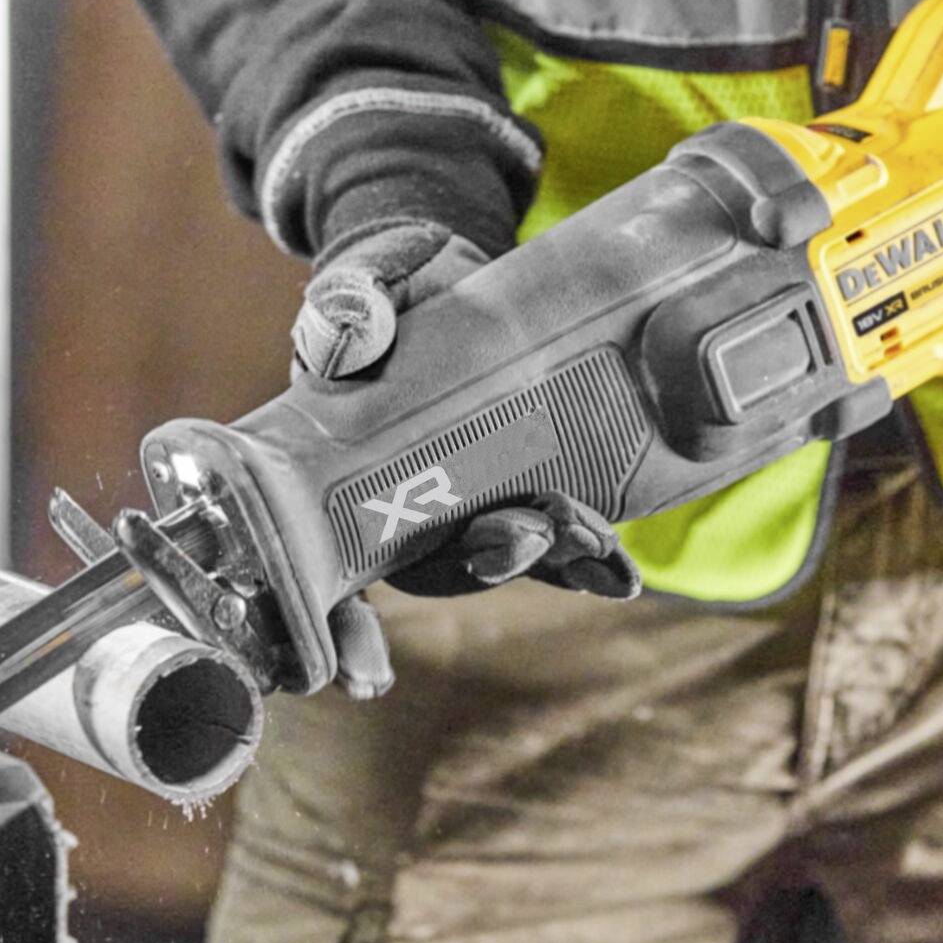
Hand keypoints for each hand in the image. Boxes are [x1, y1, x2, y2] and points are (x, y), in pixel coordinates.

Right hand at [288, 225, 639, 700]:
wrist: (441, 270)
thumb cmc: (382, 289)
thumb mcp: (362, 284)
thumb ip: (350, 307)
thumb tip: (348, 331)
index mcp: (336, 483)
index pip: (323, 577)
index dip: (342, 631)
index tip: (362, 672)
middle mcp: (402, 511)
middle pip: (434, 567)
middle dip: (480, 564)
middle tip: (517, 543)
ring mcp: (467, 503)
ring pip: (501, 554)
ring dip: (548, 561)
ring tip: (592, 548)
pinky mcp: (525, 486)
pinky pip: (555, 533)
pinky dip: (587, 554)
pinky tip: (620, 571)